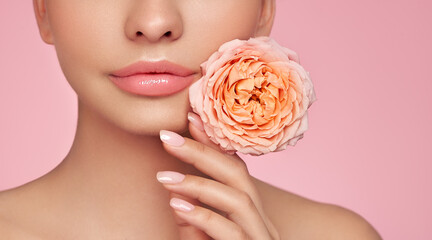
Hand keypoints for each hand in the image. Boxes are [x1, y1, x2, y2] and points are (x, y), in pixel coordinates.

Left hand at [157, 112, 280, 239]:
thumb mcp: (200, 238)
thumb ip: (192, 218)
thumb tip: (175, 188)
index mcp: (253, 214)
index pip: (235, 169)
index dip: (213, 143)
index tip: (190, 119)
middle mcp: (262, 222)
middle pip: (239, 175)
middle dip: (203, 152)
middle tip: (168, 138)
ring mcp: (262, 238)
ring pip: (239, 200)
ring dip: (199, 185)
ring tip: (165, 178)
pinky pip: (232, 232)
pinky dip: (203, 216)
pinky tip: (178, 207)